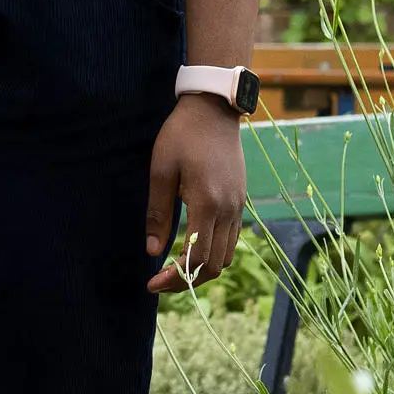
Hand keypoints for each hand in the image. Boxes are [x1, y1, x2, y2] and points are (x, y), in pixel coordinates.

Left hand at [145, 94, 247, 293]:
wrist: (214, 109)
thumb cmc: (182, 135)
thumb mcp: (161, 170)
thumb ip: (157, 212)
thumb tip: (152, 251)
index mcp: (208, 204)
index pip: (196, 259)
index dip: (175, 278)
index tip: (152, 284)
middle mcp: (229, 210)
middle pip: (215, 266)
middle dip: (187, 281)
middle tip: (160, 282)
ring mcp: (239, 206)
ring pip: (226, 256)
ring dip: (202, 270)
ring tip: (175, 269)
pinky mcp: (241, 200)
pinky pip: (231, 239)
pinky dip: (213, 253)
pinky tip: (192, 248)